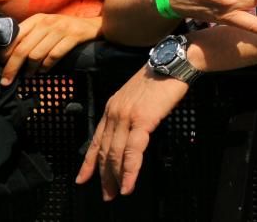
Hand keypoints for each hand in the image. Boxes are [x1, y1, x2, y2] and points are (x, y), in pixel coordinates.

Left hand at [0, 14, 100, 85]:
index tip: (2, 67)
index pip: (14, 38)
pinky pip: (55, 55)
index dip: (5, 55)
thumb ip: (31, 36)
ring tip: (29, 75)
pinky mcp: (74, 36)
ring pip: (37, 54)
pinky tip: (44, 71)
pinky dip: (47, 66)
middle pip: (23, 49)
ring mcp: (61, 28)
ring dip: (30, 69)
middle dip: (12, 68)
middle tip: (7, 81)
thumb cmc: (67, 29)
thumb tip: (10, 56)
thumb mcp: (47, 27)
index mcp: (36, 19)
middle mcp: (47, 22)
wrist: (96, 25)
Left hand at [75, 66, 188, 198]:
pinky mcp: (142, 120)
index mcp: (113, 107)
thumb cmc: (161, 77)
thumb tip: (132, 130)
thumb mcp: (137, 95)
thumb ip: (130, 112)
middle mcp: (114, 113)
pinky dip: (130, 170)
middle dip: (103, 175)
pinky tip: (128, 183)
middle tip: (106, 194)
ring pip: (115, 154)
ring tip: (116, 193)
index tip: (83, 179)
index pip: (97, 139)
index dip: (89, 162)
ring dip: (115, 177)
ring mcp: (126, 117)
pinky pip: (132, 151)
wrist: (173, 62)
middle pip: (104, 151)